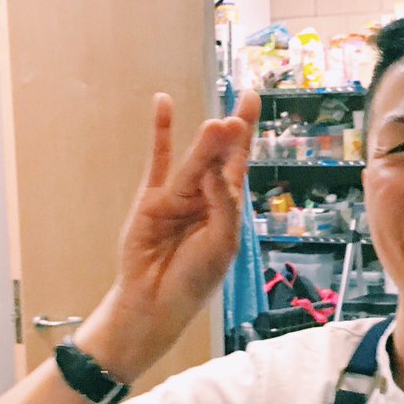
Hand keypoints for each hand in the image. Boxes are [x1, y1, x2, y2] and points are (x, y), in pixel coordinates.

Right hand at [81, 92, 259, 377]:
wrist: (155, 302)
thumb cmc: (194, 280)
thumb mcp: (221, 245)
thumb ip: (223, 205)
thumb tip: (215, 168)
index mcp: (228, 208)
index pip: (240, 164)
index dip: (247, 135)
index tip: (252, 100)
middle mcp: (205, 197)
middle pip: (221, 157)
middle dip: (232, 133)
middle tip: (243, 106)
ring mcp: (178, 196)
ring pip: (195, 164)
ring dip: (205, 146)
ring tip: (216, 126)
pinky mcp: (152, 199)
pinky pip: (158, 161)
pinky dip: (161, 134)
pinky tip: (163, 105)